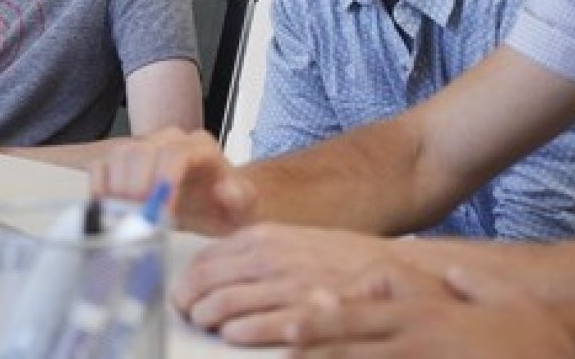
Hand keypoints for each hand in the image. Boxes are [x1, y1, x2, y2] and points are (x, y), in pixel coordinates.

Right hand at [88, 128, 255, 235]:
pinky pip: (103, 164)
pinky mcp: (124, 161)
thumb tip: (225, 190)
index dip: (165, 180)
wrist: (214, 207)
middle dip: (137, 185)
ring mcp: (145, 148)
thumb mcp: (244, 210)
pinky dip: (99, 185)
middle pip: (145, 151)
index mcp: (202, 147)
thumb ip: (241, 199)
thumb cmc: (227, 209)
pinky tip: (105, 208)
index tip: (161, 210)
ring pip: (121, 154)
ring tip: (124, 216)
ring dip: (117, 187)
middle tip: (137, 216)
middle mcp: (171, 140)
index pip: (178, 153)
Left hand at [175, 224, 398, 345]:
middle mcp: (267, 257)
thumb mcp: (292, 242)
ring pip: (221, 305)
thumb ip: (255, 254)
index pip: (204, 258)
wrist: (392, 271)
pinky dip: (235, 333)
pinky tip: (231, 336)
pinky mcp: (300, 313)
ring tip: (206, 326)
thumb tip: (216, 274)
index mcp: (261, 237)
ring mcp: (283, 285)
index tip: (182, 294)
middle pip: (204, 281)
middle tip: (186, 314)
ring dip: (206, 319)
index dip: (186, 280)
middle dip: (187, 302)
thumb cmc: (339, 260)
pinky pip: (252, 327)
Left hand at [289, 266, 574, 357]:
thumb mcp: (505, 300)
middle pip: (353, 346)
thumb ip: (469, 283)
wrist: (573, 356)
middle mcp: (420, 341)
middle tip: (277, 354)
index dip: (320, 322)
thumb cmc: (540, 341)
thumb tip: (455, 271)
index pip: (362, 315)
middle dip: (313, 351)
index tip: (288, 327)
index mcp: (426, 315)